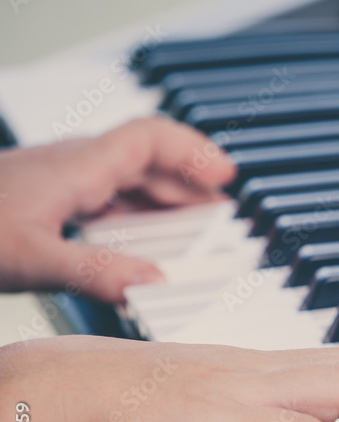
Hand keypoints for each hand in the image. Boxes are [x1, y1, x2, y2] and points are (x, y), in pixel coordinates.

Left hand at [0, 117, 234, 302]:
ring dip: (165, 195)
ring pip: (126, 176)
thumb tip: (152, 283)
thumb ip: (95, 271)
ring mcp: (56, 182)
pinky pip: (105, 195)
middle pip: (147, 158)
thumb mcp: (29, 258)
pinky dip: (135, 212)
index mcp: (77, 168)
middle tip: (221, 208)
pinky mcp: (43, 201)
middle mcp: (71, 167)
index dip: (195, 153)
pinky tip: (137, 238)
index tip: (227, 176)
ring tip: (193, 222)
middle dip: (190, 180)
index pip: (152, 137)